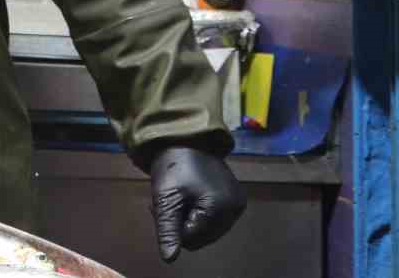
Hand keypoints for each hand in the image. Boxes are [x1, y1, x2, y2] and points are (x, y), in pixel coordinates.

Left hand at [150, 146, 244, 261]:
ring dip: (189, 218)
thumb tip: (170, 259)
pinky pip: (215, 219)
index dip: (172, 225)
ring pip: (207, 230)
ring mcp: (238, 205)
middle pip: (201, 237)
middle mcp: (235, 210)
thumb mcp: (165, 198)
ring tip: (180, 197)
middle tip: (170, 200)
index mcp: (220, 209)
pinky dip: (200, 212)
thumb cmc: (172, 166)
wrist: (185, 138)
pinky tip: (191, 196)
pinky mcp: (236, 199)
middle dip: (181, 223)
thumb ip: (168, 229)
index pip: (191, 240)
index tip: (160, 204)